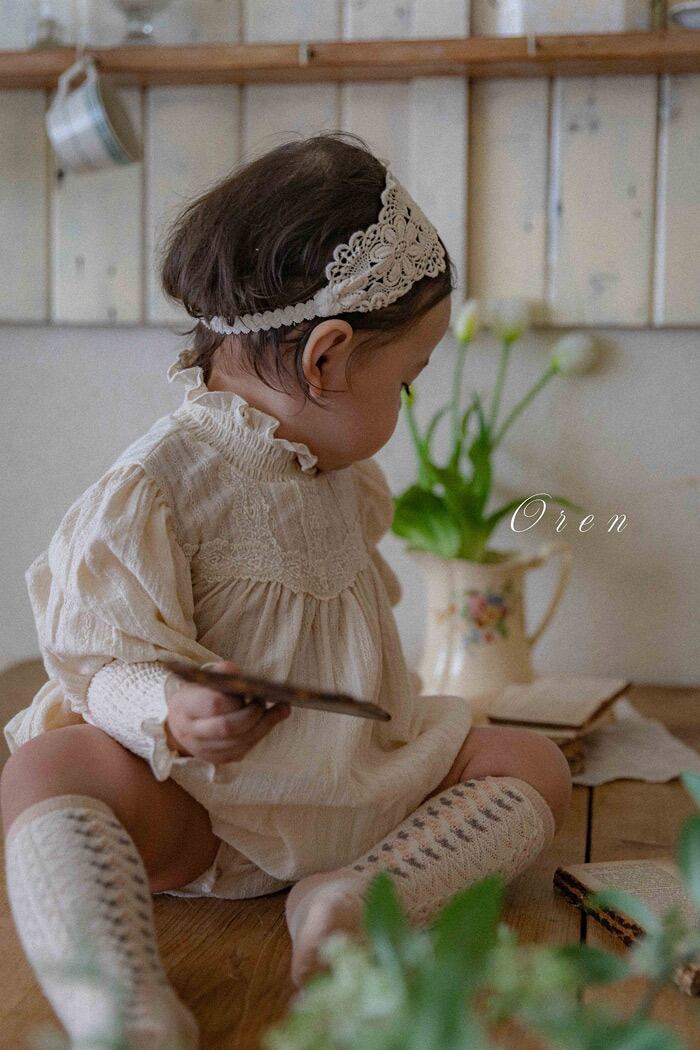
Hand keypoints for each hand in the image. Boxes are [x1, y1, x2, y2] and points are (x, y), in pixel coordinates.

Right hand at [163, 659, 289, 763]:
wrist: (181, 722)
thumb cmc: (198, 694)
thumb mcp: (205, 678)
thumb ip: (224, 672)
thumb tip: (244, 678)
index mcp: (184, 706)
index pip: (215, 705)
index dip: (238, 699)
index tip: (254, 690)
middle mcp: (191, 732)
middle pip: (228, 728)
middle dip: (254, 714)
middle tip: (269, 700)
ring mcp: (203, 750)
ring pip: (239, 742)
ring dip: (264, 725)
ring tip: (282, 709)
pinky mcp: (216, 760)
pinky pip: (242, 750)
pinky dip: (259, 735)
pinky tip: (270, 721)